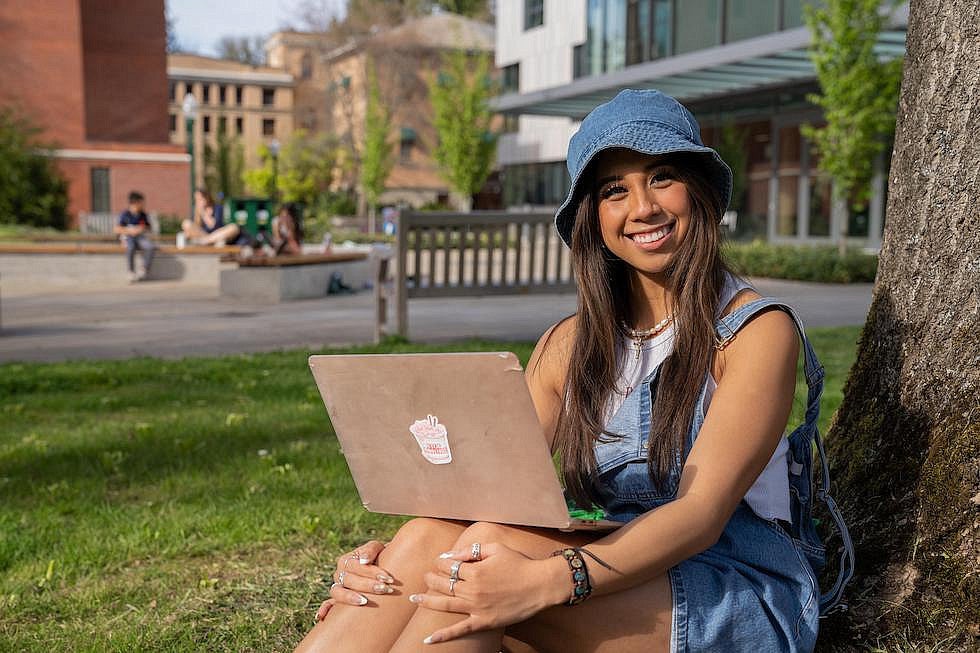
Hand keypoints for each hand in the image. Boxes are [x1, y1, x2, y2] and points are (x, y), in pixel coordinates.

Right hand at [314, 540, 394, 621]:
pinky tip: (322, 616)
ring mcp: (338, 589)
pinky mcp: (338, 602)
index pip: (355, 565)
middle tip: (385, 589)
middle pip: (348, 580)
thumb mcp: (378, 549)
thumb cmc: (382, 559)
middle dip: (367, 585)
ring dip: (349, 597)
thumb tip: (363, 561)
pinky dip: (324, 609)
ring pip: (337, 592)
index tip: (388, 578)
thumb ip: (371, 550)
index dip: (371, 572)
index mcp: (346, 561)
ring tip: (365, 601)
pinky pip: (328, 605)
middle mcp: (340, 575)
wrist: (386, 572)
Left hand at [411, 542, 566, 643]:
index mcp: (475, 570)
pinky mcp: (484, 622)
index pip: (450, 566)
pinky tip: (429, 639)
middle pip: (444, 584)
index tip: (439, 561)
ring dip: (428, 601)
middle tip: (425, 576)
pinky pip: (460, 629)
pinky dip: (444, 635)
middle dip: (431, 578)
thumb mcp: (495, 549)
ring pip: (446, 604)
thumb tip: (451, 555)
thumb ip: (472, 550)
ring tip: (415, 599)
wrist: (539, 585)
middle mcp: (473, 589)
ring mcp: (477, 607)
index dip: (441, 562)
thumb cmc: (519, 564)